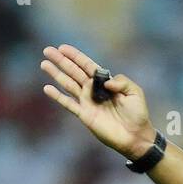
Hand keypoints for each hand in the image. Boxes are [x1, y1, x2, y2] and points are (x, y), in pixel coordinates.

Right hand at [40, 44, 156, 158]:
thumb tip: (106, 82)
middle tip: (47, 50)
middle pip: (74, 72)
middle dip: (61, 61)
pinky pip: (68, 104)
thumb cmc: (137, 114)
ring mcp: (87, 102)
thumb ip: (122, 82)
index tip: (62, 47)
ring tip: (44, 64)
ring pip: (68, 84)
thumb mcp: (135, 92)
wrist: (136, 136)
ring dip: (56, 74)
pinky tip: (47, 88)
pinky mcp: (85, 115)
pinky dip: (58, 96)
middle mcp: (93, 90)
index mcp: (104, 82)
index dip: (75, 56)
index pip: (87, 66)